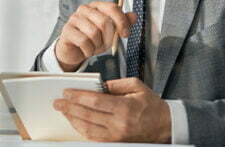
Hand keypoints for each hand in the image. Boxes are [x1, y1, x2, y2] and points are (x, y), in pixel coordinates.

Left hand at [52, 77, 170, 142]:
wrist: (166, 127)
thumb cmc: (152, 105)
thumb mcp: (137, 86)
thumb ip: (115, 84)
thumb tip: (97, 85)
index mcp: (125, 108)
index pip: (95, 102)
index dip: (78, 97)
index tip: (66, 92)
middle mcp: (119, 124)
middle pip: (87, 116)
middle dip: (69, 108)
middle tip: (57, 102)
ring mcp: (116, 136)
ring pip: (87, 129)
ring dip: (72, 119)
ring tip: (63, 110)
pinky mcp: (115, 143)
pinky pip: (94, 137)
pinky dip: (81, 129)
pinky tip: (75, 122)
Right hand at [55, 1, 136, 71]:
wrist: (74, 51)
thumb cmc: (92, 39)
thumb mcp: (110, 32)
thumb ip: (122, 23)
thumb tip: (134, 16)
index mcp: (97, 6)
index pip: (113, 8)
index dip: (122, 22)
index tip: (125, 34)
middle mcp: (85, 9)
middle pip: (104, 21)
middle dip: (108, 37)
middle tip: (104, 43)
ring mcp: (74, 19)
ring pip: (94, 33)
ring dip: (97, 45)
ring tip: (94, 46)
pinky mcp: (67, 30)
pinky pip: (84, 41)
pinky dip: (88, 50)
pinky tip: (86, 50)